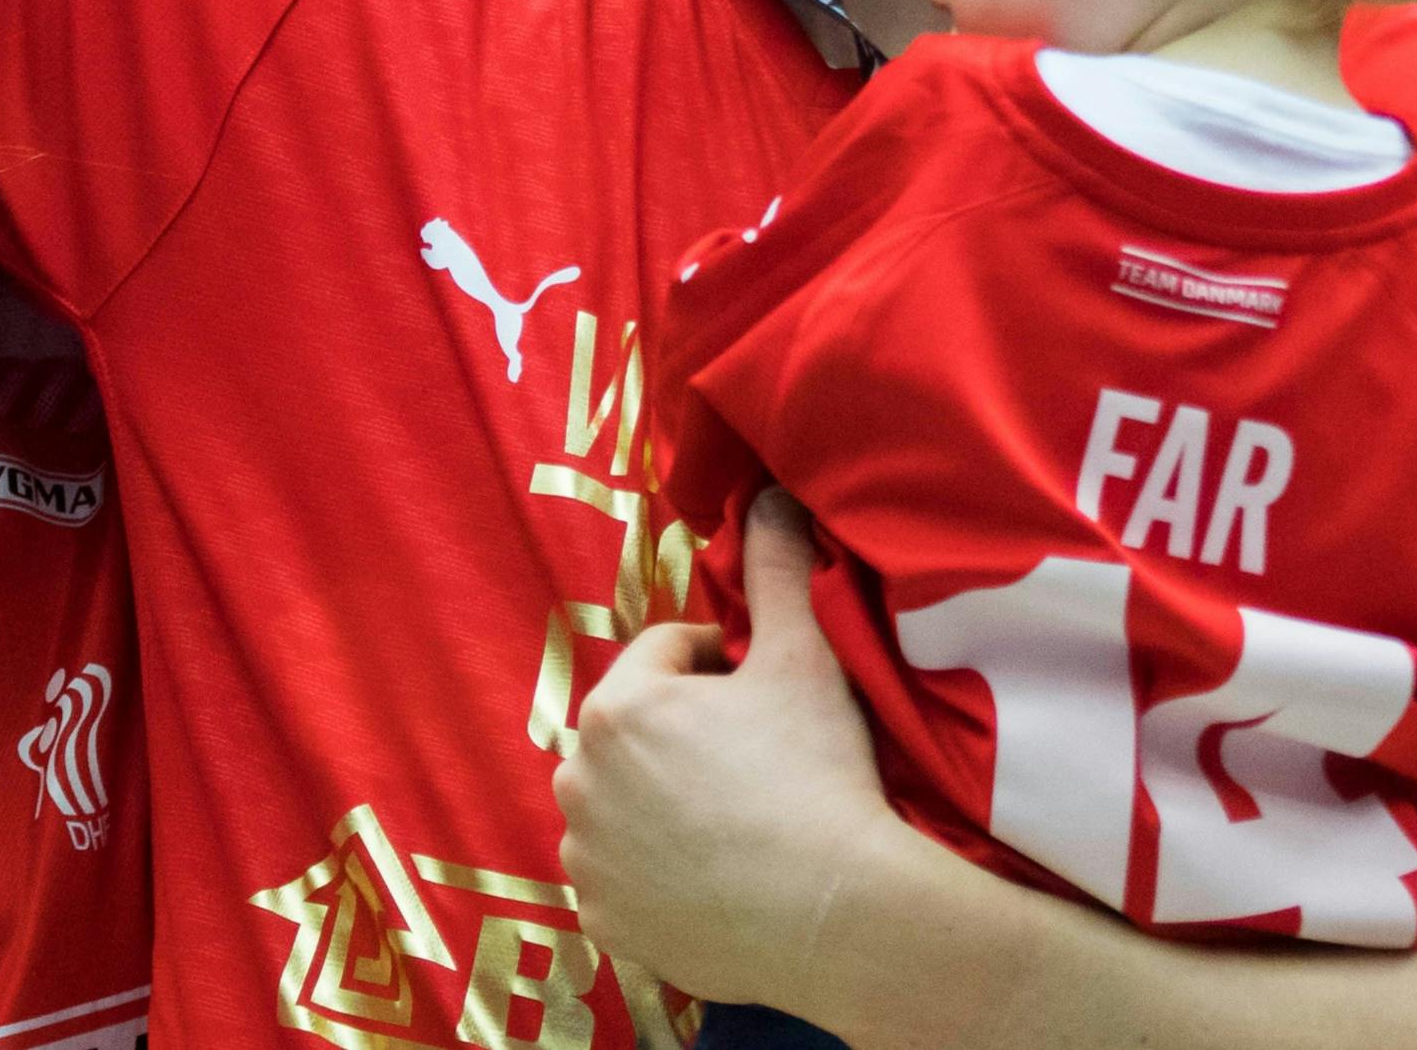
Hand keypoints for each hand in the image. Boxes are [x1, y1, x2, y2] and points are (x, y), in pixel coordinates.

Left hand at [555, 492, 898, 1001]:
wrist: (837, 912)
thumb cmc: (817, 775)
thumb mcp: (803, 656)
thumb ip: (778, 567)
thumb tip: (771, 494)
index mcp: (616, 706)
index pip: (666, 656)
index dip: (722, 668)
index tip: (766, 696)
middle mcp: (579, 779)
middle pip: (636, 731)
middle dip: (683, 733)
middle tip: (756, 759)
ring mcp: (586, 859)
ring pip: (622, 804)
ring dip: (661, 801)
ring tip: (736, 818)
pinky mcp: (603, 922)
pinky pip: (623, 878)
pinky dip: (655, 872)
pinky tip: (714, 874)